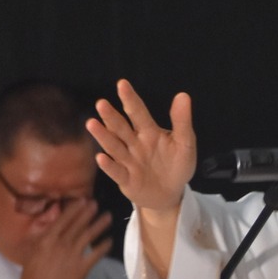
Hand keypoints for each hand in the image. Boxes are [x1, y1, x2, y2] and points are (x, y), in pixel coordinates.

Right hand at [17, 199, 113, 278]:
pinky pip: (95, 255)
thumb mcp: (33, 251)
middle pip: (78, 224)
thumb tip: (51, 227)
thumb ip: (44, 238)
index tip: (83, 200)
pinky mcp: (81, 269)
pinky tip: (110, 241)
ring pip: (89, 236)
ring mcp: (72, 256)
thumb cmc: (31, 275)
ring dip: (99, 225)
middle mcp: (61, 244)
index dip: (75, 209)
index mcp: (48, 239)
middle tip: (97, 204)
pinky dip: (104, 247)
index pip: (64, 219)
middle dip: (88, 212)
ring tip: (108, 217)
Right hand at [87, 79, 193, 217]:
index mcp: (149, 132)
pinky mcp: (126, 180)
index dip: (130, 99)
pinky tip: (101, 157)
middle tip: (101, 103)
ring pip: (115, 147)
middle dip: (111, 117)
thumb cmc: (176, 165)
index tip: (122, 84)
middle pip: (121, 128)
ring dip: (104, 136)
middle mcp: (135, 144)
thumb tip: (183, 95)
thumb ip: (182, 122)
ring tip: (92, 123)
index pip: (138, 113)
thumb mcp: (185, 144)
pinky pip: (117, 172)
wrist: (170, 194)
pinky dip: (109, 166)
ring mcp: (129, 162)